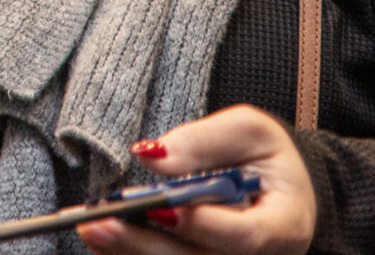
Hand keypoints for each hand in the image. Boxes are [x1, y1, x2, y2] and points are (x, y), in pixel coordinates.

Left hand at [79, 107, 315, 254]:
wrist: (279, 189)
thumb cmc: (267, 158)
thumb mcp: (250, 131)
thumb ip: (204, 140)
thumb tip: (153, 157)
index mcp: (285, 225)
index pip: (244, 236)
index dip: (202, 224)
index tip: (161, 205)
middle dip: (145, 243)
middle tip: (100, 222)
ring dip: (131, 251)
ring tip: (90, 229)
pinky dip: (132, 254)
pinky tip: (102, 240)